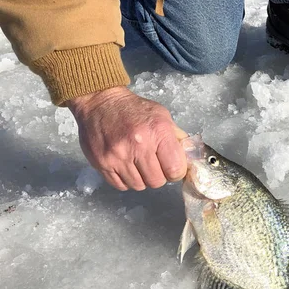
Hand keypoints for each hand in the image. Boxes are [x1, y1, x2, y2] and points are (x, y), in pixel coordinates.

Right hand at [66, 86, 187, 190]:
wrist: (99, 102)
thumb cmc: (134, 109)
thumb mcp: (162, 116)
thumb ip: (177, 138)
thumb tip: (190, 160)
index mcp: (157, 132)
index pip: (175, 170)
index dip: (176, 172)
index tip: (171, 166)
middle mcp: (138, 145)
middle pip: (157, 182)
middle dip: (158, 175)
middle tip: (153, 164)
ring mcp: (118, 156)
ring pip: (139, 186)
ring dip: (141, 178)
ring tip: (137, 163)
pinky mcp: (102, 163)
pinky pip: (120, 185)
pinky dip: (125, 180)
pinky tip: (125, 166)